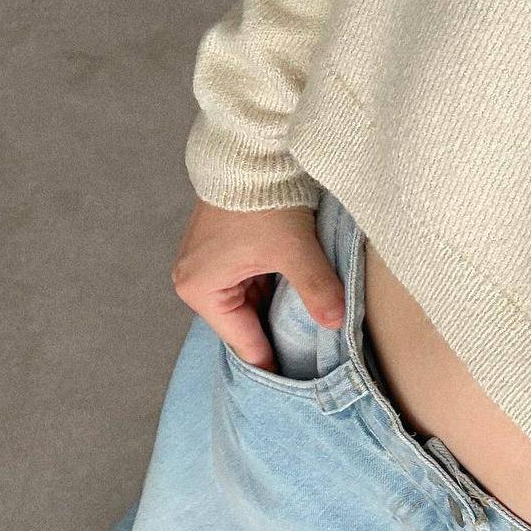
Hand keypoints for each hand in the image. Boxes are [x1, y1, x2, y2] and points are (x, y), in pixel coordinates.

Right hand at [171, 196, 344, 372]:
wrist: (250, 149)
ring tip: (308, 325)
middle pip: (243, 322)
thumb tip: (337, 323)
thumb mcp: (295, 248)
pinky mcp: (216, 247)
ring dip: (274, 307)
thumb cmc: (264, 200)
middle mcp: (192, 280)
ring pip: (247, 301)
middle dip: (276, 331)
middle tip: (312, 354)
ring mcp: (203, 263)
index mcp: (200, 289)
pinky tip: (295, 293)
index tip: (299, 381)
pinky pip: (246, 281)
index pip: (244, 341)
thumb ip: (317, 288)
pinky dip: (268, 286)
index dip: (275, 359)